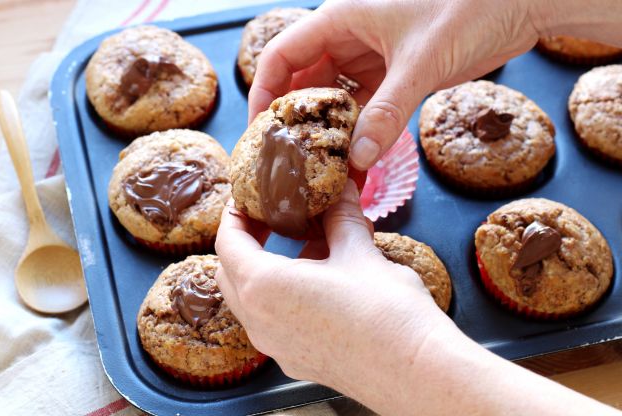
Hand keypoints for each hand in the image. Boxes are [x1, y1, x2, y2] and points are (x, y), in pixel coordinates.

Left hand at [215, 180, 452, 387]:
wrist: (416, 372)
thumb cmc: (386, 313)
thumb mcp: (360, 251)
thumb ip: (342, 217)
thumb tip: (341, 190)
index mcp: (264, 288)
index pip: (228, 243)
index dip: (235, 216)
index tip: (248, 201)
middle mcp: (260, 322)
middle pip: (231, 274)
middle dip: (246, 243)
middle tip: (272, 220)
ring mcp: (276, 347)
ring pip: (252, 300)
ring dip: (266, 269)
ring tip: (307, 246)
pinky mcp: (296, 360)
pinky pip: (272, 321)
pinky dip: (282, 295)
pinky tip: (320, 281)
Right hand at [249, 0, 541, 169]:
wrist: (518, 4)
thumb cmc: (470, 9)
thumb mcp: (421, 63)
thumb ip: (388, 111)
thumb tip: (360, 159)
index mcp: (341, 18)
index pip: (282, 55)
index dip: (264, 93)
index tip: (259, 132)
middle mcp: (349, 36)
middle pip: (304, 81)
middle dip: (296, 120)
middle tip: (289, 160)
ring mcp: (371, 55)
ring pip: (334, 97)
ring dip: (330, 130)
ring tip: (321, 167)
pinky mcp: (394, 72)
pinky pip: (365, 105)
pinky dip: (360, 130)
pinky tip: (357, 157)